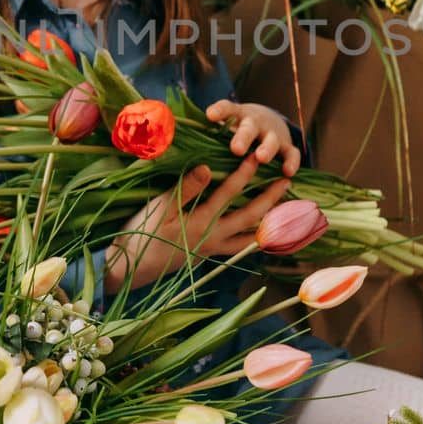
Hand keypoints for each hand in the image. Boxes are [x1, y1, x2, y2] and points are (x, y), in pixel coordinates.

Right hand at [102, 154, 290, 292]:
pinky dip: (257, 241)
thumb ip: (185, 189)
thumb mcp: (159, 208)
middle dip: (270, 198)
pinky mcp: (211, 255)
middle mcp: (214, 237)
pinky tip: (268, 235)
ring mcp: (214, 248)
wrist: (133, 268)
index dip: (244, 173)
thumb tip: (207, 168)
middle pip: (250, 217)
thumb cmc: (143, 233)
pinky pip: (241, 248)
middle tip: (287, 181)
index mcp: (201, 222)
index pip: (229, 193)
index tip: (257, 156)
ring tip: (289, 209)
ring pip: (250, 237)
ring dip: (271, 223)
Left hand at [205, 99, 300, 177]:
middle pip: (248, 127)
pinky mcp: (286, 146)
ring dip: (266, 148)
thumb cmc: (237, 131)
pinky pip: (291, 153)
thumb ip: (201, 133)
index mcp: (235, 117)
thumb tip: (167, 138)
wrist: (270, 123)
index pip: (226, 109)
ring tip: (261, 158)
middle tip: (235, 149)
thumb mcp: (222, 128)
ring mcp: (272, 134)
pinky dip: (291, 161)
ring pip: (270, 140)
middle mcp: (254, 123)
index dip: (219, 111)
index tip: (210, 116)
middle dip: (243, 137)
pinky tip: (287, 172)